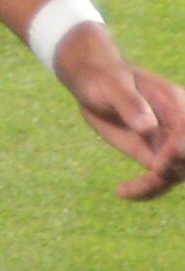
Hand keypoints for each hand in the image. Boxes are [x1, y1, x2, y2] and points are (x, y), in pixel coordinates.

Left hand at [57, 31, 184, 201]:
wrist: (93, 83)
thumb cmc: (104, 78)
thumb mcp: (112, 86)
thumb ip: (130, 103)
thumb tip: (148, 126)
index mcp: (175, 103)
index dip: (179, 151)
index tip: (158, 166)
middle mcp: (178, 125)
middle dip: (174, 171)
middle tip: (147, 180)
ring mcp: (167, 140)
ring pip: (176, 172)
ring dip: (156, 186)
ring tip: (124, 191)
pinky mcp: (153, 153)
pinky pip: (158, 176)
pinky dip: (146, 188)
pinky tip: (122, 191)